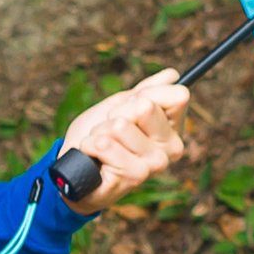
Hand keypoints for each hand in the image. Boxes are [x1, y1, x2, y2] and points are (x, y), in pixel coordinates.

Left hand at [59, 72, 195, 200]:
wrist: (75, 170)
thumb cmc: (99, 137)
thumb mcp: (120, 106)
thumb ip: (146, 91)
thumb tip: (172, 76)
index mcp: (172, 128)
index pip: (179, 95)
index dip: (146, 93)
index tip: (130, 107)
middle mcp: (171, 148)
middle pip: (145, 105)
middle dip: (116, 113)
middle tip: (111, 130)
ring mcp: (155, 164)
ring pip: (121, 125)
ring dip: (101, 132)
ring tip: (101, 147)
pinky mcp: (134, 177)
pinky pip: (105, 144)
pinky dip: (90, 146)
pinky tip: (95, 158)